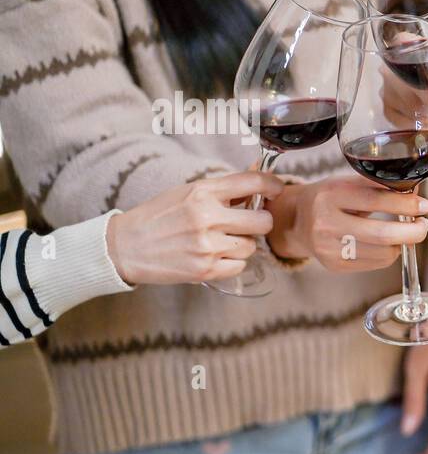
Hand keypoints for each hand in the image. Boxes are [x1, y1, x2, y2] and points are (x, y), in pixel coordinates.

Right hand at [105, 171, 282, 284]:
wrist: (126, 246)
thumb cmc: (159, 216)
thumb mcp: (187, 193)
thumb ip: (222, 191)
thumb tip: (259, 187)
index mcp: (202, 192)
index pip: (253, 183)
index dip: (272, 185)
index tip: (276, 190)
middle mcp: (207, 217)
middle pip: (263, 221)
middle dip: (259, 222)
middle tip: (246, 224)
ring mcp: (207, 246)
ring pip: (251, 246)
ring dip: (242, 244)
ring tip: (219, 241)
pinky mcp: (206, 270)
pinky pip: (240, 266)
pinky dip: (231, 262)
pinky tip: (213, 256)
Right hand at [267, 174, 427, 271]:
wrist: (297, 221)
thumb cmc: (329, 198)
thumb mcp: (347, 184)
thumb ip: (379, 187)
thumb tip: (416, 191)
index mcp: (331, 195)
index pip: (375, 201)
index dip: (406, 205)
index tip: (426, 206)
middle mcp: (326, 223)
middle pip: (381, 234)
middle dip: (412, 232)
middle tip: (424, 225)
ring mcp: (329, 248)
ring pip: (382, 253)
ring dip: (402, 244)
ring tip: (406, 233)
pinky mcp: (335, 266)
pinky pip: (375, 263)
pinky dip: (389, 253)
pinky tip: (386, 243)